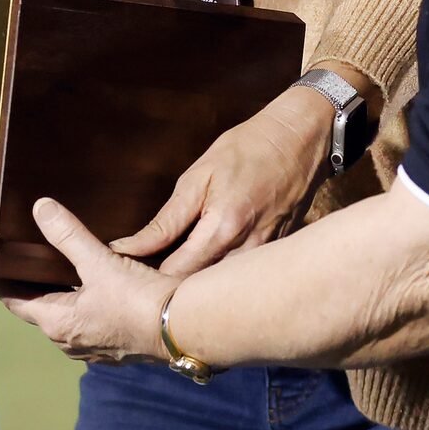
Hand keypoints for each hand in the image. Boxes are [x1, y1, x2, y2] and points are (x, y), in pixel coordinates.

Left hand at [0, 197, 172, 363]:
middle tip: (29, 258)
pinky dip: (88, 305)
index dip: (2, 282)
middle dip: (34, 286)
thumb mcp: (99, 261)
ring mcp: (95, 348)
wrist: (183, 328)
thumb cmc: (137, 299)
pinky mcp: (118, 347)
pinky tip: (101, 289)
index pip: (15, 302)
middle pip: (41, 309)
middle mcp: (70, 341)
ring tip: (64, 269)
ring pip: (69, 318)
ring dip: (63, 296)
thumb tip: (40, 208)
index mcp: (57, 323)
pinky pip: (93, 323)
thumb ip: (68, 234)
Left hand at [107, 84, 336, 279]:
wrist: (301, 138)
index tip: (127, 276)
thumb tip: (128, 247)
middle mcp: (246, 249)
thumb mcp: (198, 176)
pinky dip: (222, 277)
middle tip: (145, 282)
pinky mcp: (276, 253)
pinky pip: (243, 277)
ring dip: (198, 288)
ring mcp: (265, 255)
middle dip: (170, 290)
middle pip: (199, 291)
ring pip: (223, 290)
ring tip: (174, 278)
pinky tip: (208, 268)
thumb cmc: (247, 148)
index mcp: (222, 228)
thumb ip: (166, 220)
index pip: (175, 275)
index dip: (146, 280)